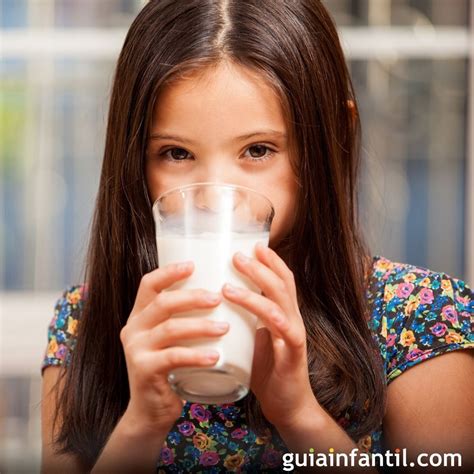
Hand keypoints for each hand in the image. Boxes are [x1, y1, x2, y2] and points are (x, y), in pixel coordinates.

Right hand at [120, 262, 228, 431]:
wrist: (152, 411)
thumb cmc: (170, 369)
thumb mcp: (170, 339)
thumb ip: (184, 318)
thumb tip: (222, 293)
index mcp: (140, 315)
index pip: (148, 284)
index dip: (169, 272)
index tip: (193, 265)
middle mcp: (133, 328)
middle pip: (162, 302)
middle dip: (193, 297)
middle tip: (218, 297)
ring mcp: (136, 350)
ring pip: (170, 328)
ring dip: (201, 325)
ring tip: (224, 327)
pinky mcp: (144, 370)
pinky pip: (174, 357)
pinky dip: (197, 355)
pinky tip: (216, 356)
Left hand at [221, 243, 317, 428]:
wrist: (288, 407)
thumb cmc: (267, 373)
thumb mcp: (253, 341)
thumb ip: (244, 323)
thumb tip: (216, 305)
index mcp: (284, 315)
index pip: (283, 280)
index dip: (271, 261)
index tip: (253, 244)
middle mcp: (293, 319)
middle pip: (282, 282)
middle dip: (261, 264)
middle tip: (236, 253)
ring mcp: (295, 333)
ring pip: (280, 298)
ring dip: (256, 282)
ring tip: (231, 273)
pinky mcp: (293, 351)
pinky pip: (279, 324)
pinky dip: (259, 307)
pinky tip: (237, 299)